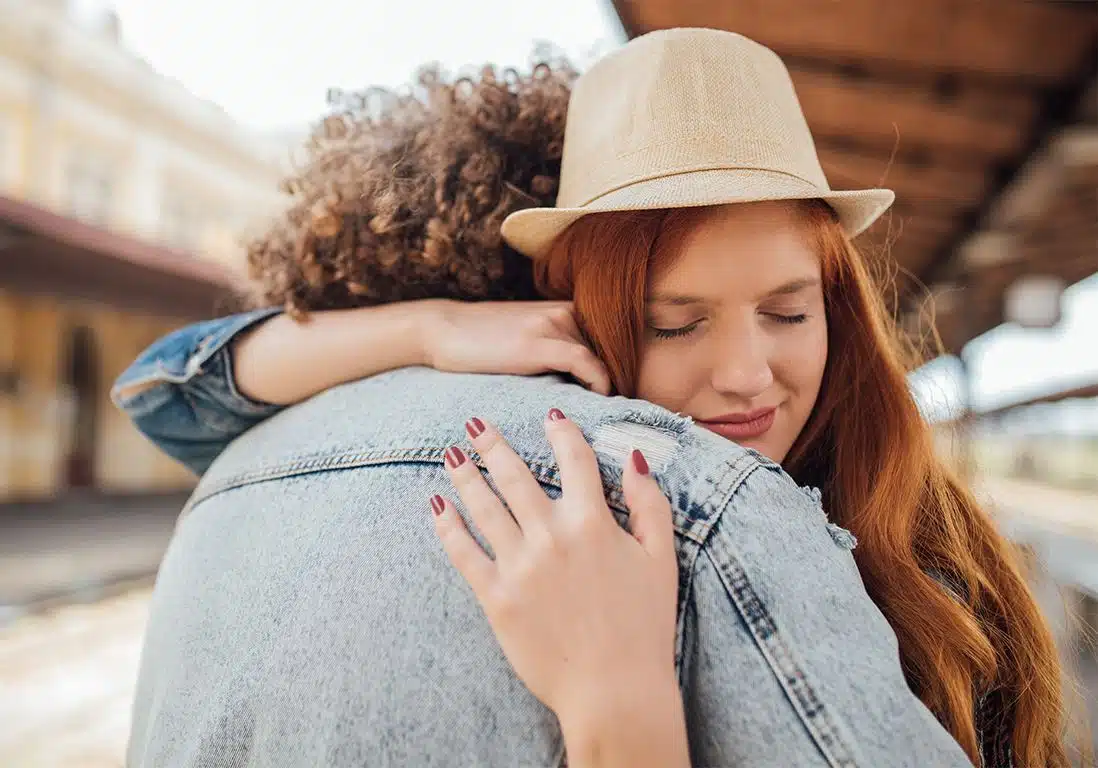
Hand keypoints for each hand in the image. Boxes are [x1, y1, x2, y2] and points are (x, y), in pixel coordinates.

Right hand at [423, 300, 611, 394]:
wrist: (440, 329)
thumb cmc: (480, 342)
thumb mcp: (526, 339)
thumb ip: (556, 352)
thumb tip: (583, 386)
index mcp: (566, 310)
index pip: (611, 340)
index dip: (624, 369)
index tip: (628, 396)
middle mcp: (566, 311)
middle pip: (612, 349)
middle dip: (623, 378)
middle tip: (628, 410)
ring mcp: (552, 323)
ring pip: (603, 355)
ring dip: (613, 385)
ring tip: (616, 412)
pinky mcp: (539, 341)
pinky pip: (585, 362)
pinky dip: (599, 383)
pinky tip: (599, 400)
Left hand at [431, 410, 686, 766]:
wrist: (615, 690)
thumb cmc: (645, 626)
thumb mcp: (662, 559)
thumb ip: (648, 504)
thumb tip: (632, 459)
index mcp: (593, 521)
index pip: (574, 460)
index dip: (561, 432)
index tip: (549, 415)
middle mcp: (551, 535)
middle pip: (515, 475)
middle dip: (493, 445)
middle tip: (475, 424)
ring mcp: (520, 566)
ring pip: (484, 507)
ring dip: (466, 476)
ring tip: (452, 454)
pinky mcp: (496, 597)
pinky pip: (465, 553)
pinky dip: (449, 527)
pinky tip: (438, 507)